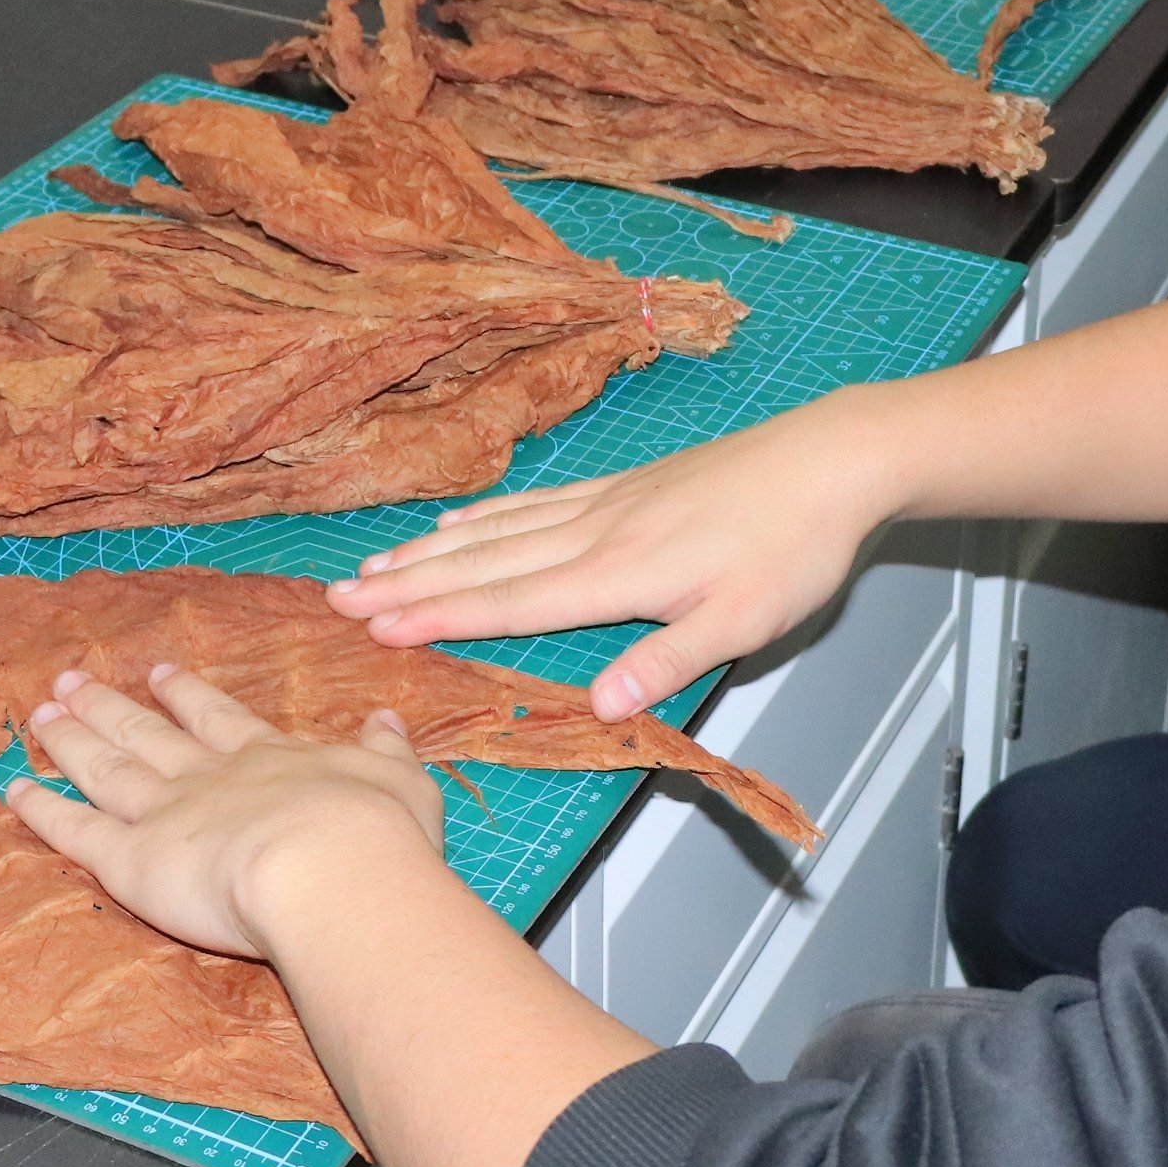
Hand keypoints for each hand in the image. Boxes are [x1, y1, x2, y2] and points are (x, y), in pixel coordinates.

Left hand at [5, 665, 446, 960]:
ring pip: (106, 768)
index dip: (185, 696)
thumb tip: (386, 719)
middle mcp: (208, 776)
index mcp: (270, 758)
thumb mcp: (402, 781)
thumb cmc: (377, 835)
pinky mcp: (130, 859)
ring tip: (42, 715)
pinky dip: (43, 809)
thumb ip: (386, 752)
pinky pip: (76, 831)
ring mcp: (163, 812)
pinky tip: (15, 788)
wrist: (329, 871)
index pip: (218, 719)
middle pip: (149, 734)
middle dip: (111, 706)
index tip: (158, 672)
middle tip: (73, 680)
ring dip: (73, 740)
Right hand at [334, 395, 902, 718]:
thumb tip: (600, 708)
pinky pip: (535, 503)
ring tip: (373, 563)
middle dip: (408, 582)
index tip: (375, 629)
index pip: (512, 603)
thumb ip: (668, 662)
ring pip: (500, 530)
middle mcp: (597, 532)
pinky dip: (487, 516)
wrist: (830, 457)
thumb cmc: (793, 546)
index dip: (440, 617)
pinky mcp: (626, 485)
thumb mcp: (744, 620)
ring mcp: (608, 502)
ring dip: (432, 550)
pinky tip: (457, 522)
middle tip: (337, 597)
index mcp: (619, 573)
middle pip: (485, 563)